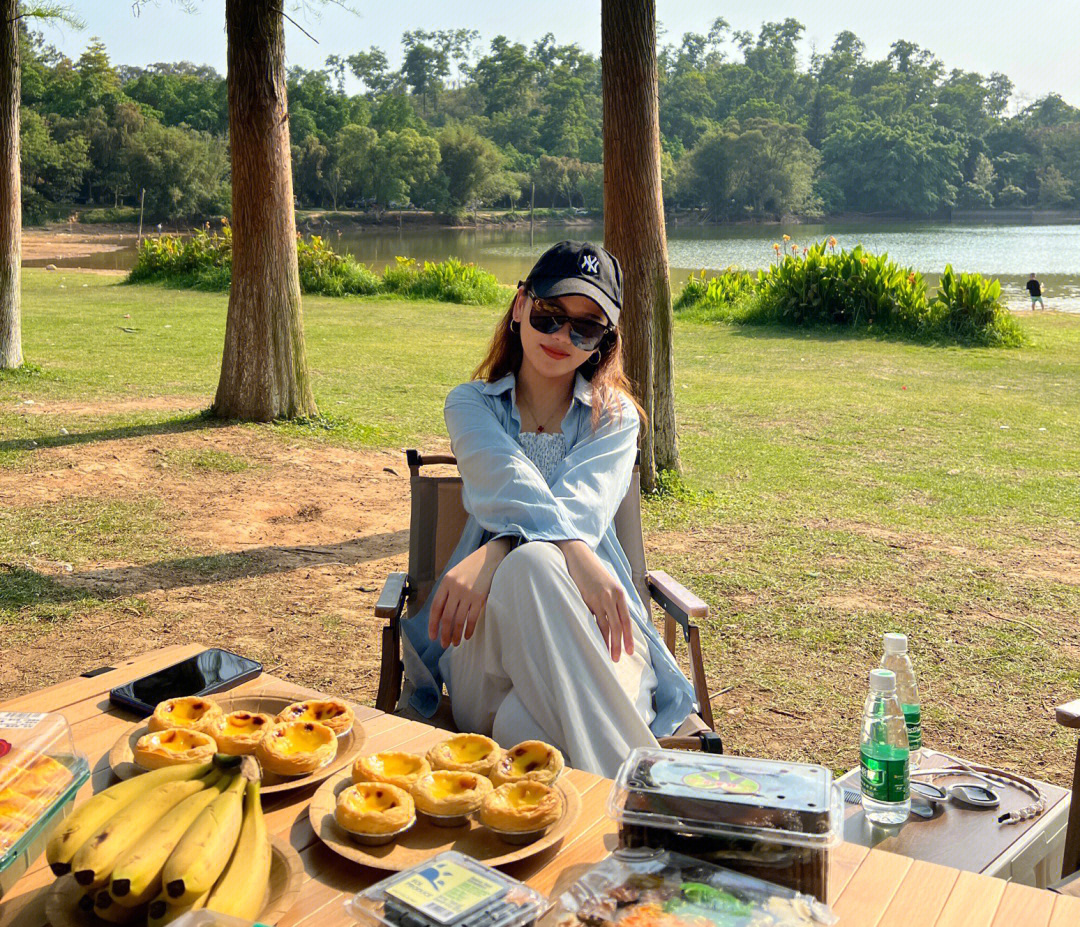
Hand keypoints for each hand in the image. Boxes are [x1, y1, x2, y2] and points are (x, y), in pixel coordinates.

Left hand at [428, 538, 512, 647]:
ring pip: (459, 620)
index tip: (433, 636)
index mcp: (446, 583)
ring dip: (456, 634)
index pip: (436, 607)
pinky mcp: (480, 597)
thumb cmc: (471, 567)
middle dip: (445, 633)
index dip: (433, 624)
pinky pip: (472, 618)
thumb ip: (447, 591)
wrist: (489, 557)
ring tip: (455, 643)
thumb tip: (441, 615)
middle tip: (444, 644)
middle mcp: (455, 588)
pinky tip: (467, 636)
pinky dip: (469, 629)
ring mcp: (468, 593)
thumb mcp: (454, 575)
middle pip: (447, 617)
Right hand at [557, 540, 634, 661]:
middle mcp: (612, 596)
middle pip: (618, 625)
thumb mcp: (608, 586)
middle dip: (619, 644)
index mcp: (620, 594)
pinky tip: (593, 641)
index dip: (628, 637)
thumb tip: (615, 621)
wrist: (579, 557)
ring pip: (606, 625)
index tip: (629, 651)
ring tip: (607, 655)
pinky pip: (591, 619)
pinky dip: (593, 632)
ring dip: (607, 642)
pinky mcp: (586, 598)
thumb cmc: (593, 574)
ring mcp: (599, 598)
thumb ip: (612, 602)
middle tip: (618, 658)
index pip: (627, 620)